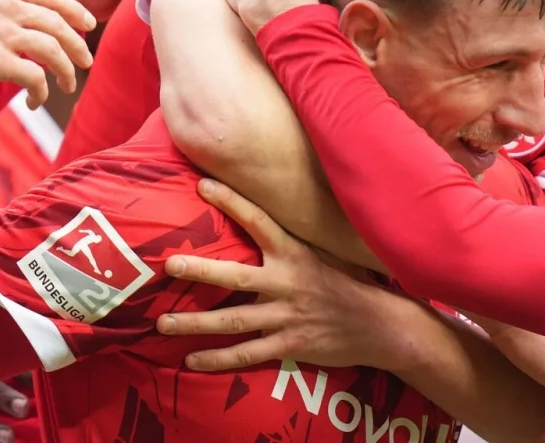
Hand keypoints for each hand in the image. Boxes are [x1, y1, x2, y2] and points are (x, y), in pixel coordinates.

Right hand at [0, 0, 94, 106]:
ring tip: (69, 86)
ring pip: (54, 51)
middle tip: (86, 61)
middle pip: (59, 24)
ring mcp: (5, 32)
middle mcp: (8, 5)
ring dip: (67, 72)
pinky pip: (35, 78)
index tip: (87, 24)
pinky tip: (36, 101)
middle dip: (77, 45)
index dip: (74, 11)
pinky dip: (42, 91)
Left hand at [156, 179, 408, 370]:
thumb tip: (270, 207)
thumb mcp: (326, 252)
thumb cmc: (349, 284)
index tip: (202, 184)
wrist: (382, 326)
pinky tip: (192, 360)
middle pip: (235, 277)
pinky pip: (247, 354)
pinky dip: (218, 359)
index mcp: (295, 254)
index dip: (231, 202)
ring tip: (163, 323)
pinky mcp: (289, 346)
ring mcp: (286, 317)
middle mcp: (287, 283)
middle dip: (200, 270)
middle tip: (169, 264)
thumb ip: (293, 239)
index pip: (259, 221)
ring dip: (196, 323)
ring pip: (234, 320)